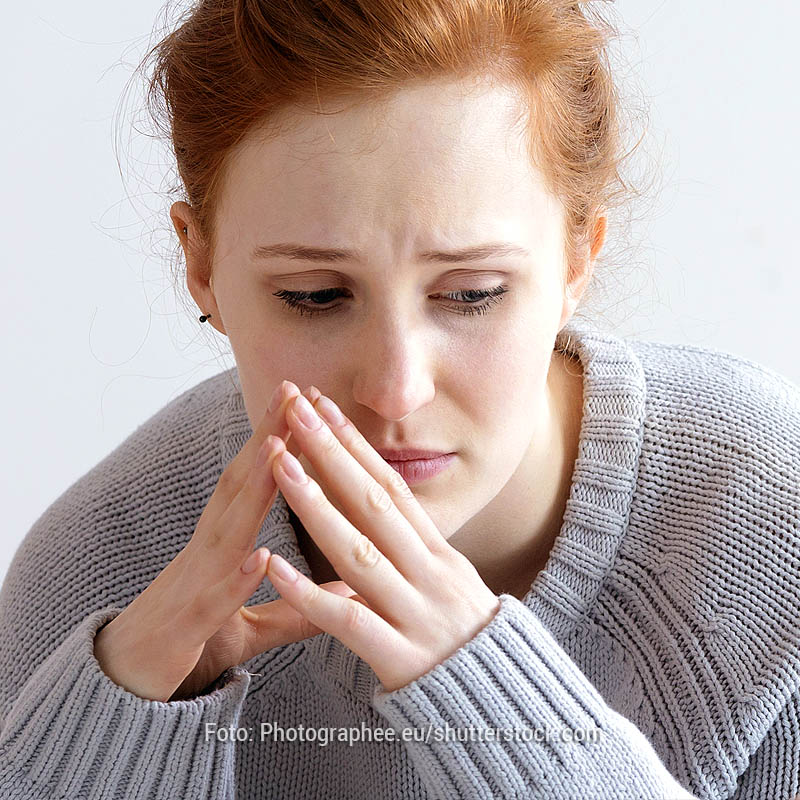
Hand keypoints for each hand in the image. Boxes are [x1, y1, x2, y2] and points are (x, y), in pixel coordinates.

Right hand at [94, 380, 357, 701]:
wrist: (121, 688)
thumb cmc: (189, 643)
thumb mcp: (251, 625)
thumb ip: (295, 608)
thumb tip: (347, 594)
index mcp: (224, 546)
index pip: (253, 485)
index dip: (279, 443)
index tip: (306, 404)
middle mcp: (208, 554)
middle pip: (238, 487)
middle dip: (266, 438)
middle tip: (293, 391)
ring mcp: (193, 586)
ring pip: (225, 530)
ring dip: (253, 488)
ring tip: (280, 448)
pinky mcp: (185, 630)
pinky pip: (212, 602)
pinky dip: (237, 580)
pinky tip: (260, 558)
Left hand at [264, 383, 501, 692]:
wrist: (504, 705)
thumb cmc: (466, 636)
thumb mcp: (448, 578)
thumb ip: (414, 541)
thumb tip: (383, 498)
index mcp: (438, 551)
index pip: (391, 486)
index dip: (356, 445)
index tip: (324, 408)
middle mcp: (429, 572)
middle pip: (373, 504)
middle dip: (331, 453)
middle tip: (295, 411)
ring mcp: (414, 612)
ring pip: (358, 551)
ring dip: (316, 505)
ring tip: (280, 466)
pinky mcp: (398, 656)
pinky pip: (347, 620)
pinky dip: (309, 593)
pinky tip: (274, 567)